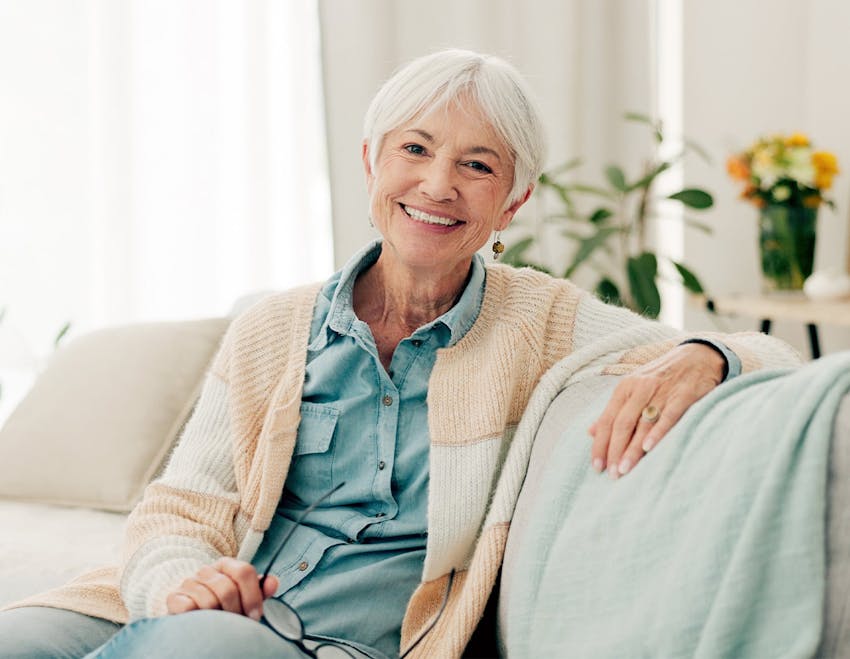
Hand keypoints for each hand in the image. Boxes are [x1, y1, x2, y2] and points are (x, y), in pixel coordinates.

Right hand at [165, 557, 279, 619]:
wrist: (190, 613)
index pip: (244, 571)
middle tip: (237, 624)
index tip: (256, 615)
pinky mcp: (174, 598)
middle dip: (236, 611)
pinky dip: (198, 618)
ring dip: (218, 618)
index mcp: (226, 565)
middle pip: (228, 589)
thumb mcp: (244, 596)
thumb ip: (260, 590)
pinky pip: (189, 609)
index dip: (253, 596)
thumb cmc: (222, 605)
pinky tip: (201, 621)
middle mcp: (206, 570)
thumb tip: (273, 582)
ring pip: (210, 601)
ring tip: (220, 625)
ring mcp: (189, 582)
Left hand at [588, 343, 724, 478]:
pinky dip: (658, 432)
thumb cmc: (661, 377)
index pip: (607, 420)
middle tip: (612, 474)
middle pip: (622, 423)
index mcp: (625, 388)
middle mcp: (640, 389)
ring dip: (633, 449)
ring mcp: (661, 391)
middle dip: (614, 450)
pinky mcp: (683, 395)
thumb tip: (590, 431)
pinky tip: (649, 448)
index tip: (597, 466)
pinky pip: (668, 415)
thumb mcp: (633, 388)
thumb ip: (614, 410)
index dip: (600, 444)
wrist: (697, 356)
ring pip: (642, 423)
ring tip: (625, 469)